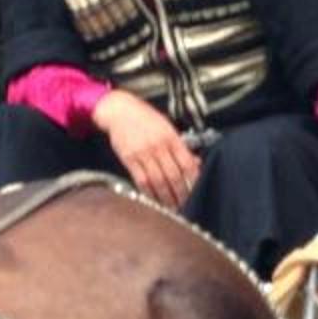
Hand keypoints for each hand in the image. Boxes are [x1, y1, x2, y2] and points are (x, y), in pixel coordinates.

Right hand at [93, 92, 200, 207]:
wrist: (120, 111)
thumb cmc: (145, 117)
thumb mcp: (167, 126)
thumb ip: (181, 145)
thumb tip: (195, 161)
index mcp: (171, 137)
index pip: (187, 163)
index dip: (193, 179)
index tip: (197, 191)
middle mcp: (158, 147)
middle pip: (173, 176)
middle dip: (181, 193)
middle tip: (186, 205)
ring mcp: (143, 154)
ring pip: (158, 181)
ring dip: (166, 197)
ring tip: (172, 207)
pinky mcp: (129, 160)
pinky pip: (141, 180)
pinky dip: (149, 192)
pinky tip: (155, 200)